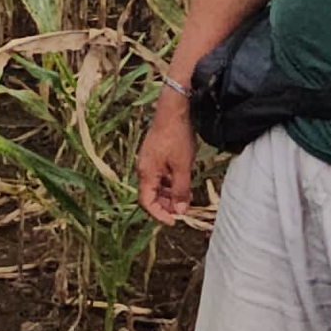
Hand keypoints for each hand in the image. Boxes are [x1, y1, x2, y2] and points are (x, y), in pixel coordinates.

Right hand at [137, 90, 198, 224]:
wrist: (174, 109)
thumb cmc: (177, 136)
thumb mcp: (182, 167)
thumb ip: (180, 190)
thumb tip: (180, 210)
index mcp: (146, 173)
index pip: (146, 202)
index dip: (159, 214)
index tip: (174, 221)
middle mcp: (144, 168)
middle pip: (150, 195)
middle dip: (166, 205)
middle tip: (183, 209)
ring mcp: (149, 160)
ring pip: (157, 185)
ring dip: (169, 194)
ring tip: (186, 196)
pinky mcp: (156, 154)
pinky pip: (160, 174)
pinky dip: (170, 182)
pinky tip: (183, 182)